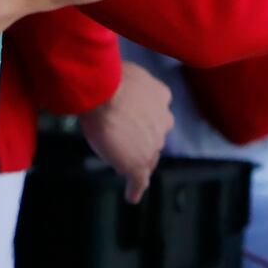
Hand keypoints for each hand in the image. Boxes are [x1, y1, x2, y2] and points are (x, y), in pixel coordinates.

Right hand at [80, 61, 175, 202]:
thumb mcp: (127, 72)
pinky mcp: (138, 164)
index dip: (145, 119)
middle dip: (142, 140)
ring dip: (135, 159)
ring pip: (148, 157)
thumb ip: (130, 83)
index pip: (157, 114)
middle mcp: (164, 122)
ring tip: (121, 164)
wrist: (104, 92)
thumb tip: (116, 80)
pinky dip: (135, 188)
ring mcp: (152, 145)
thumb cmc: (109, 76)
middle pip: (154, 137)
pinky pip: (140, 180)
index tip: (135, 122)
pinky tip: (132, 195)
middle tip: (124, 141)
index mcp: (162, 97)